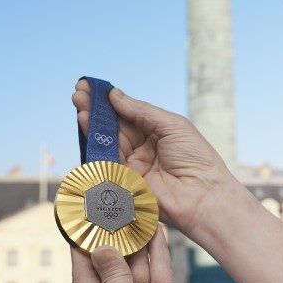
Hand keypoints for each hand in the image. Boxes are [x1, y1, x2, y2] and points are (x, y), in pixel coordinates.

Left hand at [71, 224, 179, 282]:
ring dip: (139, 239)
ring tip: (135, 214)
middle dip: (115, 238)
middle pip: (114, 264)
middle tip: (112, 211)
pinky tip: (156, 229)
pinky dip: (160, 249)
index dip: (83, 246)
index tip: (83, 222)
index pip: (85, 272)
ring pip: (140, 264)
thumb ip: (113, 277)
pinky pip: (161, 270)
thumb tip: (103, 251)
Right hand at [72, 80, 233, 238]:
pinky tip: (86, 122)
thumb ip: (141, 111)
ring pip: (107, 140)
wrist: (203, 195)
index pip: (129, 114)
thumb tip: (115, 94)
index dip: (111, 101)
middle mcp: (143, 148)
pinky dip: (94, 141)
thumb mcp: (172, 125)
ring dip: (91, 122)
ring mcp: (132, 164)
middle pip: (114, 126)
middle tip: (79, 92)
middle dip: (96, 109)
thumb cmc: (196, 157)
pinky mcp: (124, 180)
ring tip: (79, 102)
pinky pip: (105, 159)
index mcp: (157, 132)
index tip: (93, 87)